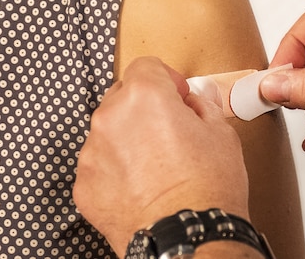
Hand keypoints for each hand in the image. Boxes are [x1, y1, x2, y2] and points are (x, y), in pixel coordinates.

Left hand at [73, 57, 250, 252]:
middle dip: (144, 107)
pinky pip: (99, 166)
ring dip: (128, 139)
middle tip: (171, 130)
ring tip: (157, 165)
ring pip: (108, 132)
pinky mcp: (84, 186)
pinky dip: (116, 171)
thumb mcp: (221, 134)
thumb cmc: (208, 189)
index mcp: (144, 96)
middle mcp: (110, 119)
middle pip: (122, 96)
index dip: (166, 78)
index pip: (146, 65)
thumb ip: (202, 107)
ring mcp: (92, 154)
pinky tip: (142, 186)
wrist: (188, 238)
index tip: (177, 95)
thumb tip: (197, 100)